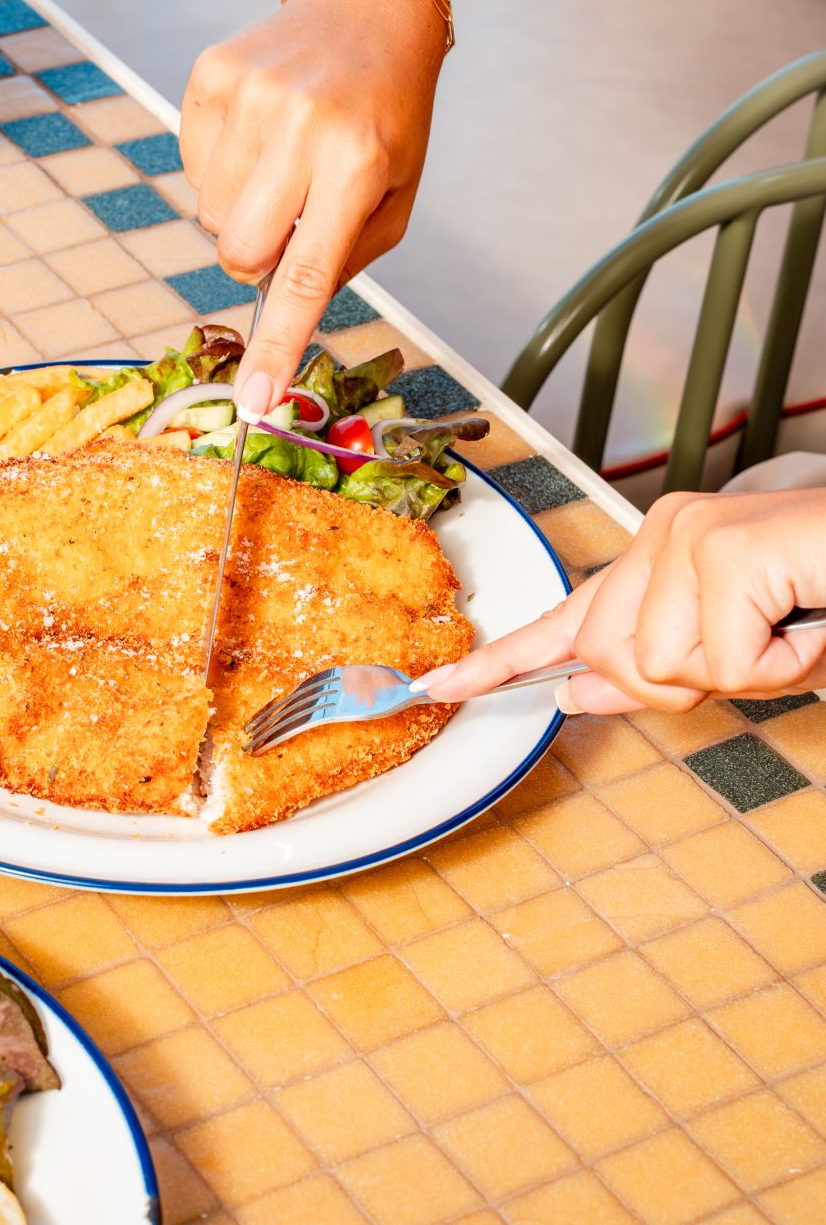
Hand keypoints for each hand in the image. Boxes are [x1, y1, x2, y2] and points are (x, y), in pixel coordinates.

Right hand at [180, 0, 446, 413]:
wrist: (365, 2)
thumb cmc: (387, 114)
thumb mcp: (398, 191)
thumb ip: (345, 256)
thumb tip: (280, 306)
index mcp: (357, 162)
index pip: (307, 273)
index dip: (277, 343)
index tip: (255, 400)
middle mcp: (301, 126)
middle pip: (239, 251)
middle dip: (257, 257)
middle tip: (292, 218)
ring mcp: (250, 96)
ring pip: (210, 213)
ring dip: (242, 206)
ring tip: (284, 158)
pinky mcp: (211, 75)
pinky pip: (192, 166)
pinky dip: (222, 166)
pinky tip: (260, 130)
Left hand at [421, 488, 825, 714]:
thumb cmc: (825, 596)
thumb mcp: (741, 649)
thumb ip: (657, 671)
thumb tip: (575, 693)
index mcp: (659, 553)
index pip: (563, 619)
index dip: (497, 661)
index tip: (437, 688)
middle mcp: (666, 532)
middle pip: (615, 664)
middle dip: (686, 687)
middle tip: (757, 654)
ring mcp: (694, 535)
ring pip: (666, 668)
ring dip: (744, 677)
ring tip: (790, 631)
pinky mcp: (729, 550)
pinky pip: (725, 661)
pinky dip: (780, 668)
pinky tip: (807, 625)